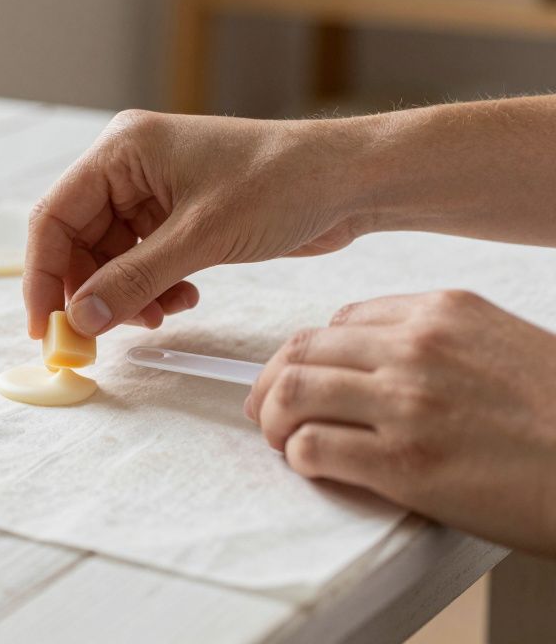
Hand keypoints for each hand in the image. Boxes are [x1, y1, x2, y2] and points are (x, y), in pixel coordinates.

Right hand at [23, 110, 369, 338]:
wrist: (350, 181)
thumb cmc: (282, 183)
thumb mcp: (200, 238)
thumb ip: (133, 280)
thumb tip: (81, 319)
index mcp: (122, 150)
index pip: (54, 217)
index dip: (43, 275)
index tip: (44, 326)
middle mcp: (129, 167)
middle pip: (78, 241)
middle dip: (89, 291)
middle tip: (96, 339)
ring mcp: (153, 192)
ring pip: (110, 258)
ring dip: (126, 295)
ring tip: (158, 316)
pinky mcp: (178, 216)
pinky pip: (141, 261)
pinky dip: (152, 288)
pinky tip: (182, 299)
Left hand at [247, 290, 555, 555]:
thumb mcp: (506, 346)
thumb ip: (440, 343)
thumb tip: (373, 357)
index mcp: (444, 312)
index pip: (339, 320)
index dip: (311, 353)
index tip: (307, 376)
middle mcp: (417, 348)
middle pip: (302, 350)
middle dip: (273, 382)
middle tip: (270, 410)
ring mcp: (407, 404)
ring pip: (291, 392)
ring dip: (273, 419)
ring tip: (282, 439)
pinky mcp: (403, 463)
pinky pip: (312, 447)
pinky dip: (299, 457)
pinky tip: (312, 465)